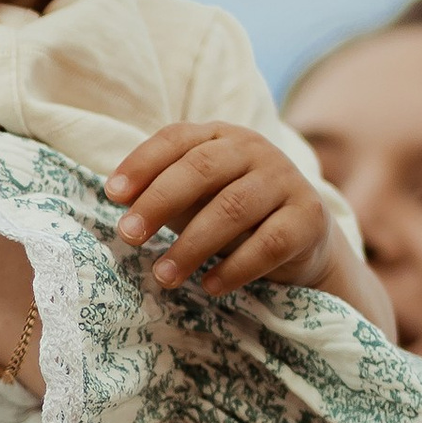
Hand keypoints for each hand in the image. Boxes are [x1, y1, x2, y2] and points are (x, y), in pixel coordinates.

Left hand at [106, 124, 348, 297]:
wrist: (302, 239)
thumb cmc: (233, 215)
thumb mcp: (195, 198)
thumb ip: (162, 194)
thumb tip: (119, 202)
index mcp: (220, 136)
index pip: (176, 138)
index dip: (142, 164)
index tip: (112, 195)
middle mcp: (254, 149)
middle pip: (202, 169)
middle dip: (159, 203)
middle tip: (128, 236)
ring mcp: (285, 179)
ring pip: (233, 208)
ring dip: (191, 246)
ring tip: (163, 276)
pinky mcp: (309, 217)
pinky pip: (268, 243)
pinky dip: (235, 268)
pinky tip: (210, 286)